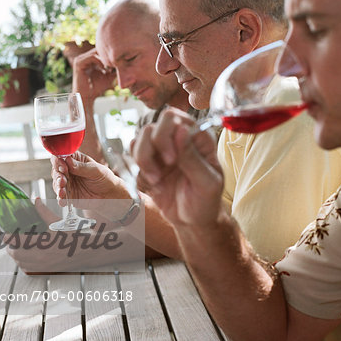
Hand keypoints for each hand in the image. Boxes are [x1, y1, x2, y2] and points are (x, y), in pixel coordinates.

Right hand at [52, 151, 121, 206]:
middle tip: (63, 180)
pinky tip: (63, 201)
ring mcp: (67, 183)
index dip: (59, 160)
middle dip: (58, 176)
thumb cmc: (104, 178)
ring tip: (62, 191)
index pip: (61, 157)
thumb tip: (68, 160)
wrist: (109, 194)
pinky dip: (60, 199)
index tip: (62, 166)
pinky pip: (61, 197)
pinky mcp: (69, 195)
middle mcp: (68, 171)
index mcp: (75, 160)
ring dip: (58, 188)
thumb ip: (81, 167)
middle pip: (56, 170)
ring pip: (56, 184)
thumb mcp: (95, 170)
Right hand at [72, 48, 115, 103]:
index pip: (102, 50)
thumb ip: (114, 68)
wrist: (87, 97)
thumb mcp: (109, 76)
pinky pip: (92, 57)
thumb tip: (127, 63)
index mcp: (90, 59)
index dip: (111, 55)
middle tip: (117, 63)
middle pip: (99, 49)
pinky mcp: (79, 63)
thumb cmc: (97, 88)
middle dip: (109, 55)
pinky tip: (104, 69)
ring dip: (105, 58)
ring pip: (96, 52)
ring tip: (111, 67)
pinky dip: (100, 61)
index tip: (119, 62)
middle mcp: (85, 57)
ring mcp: (81, 59)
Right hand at [132, 107, 223, 225]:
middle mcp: (178, 139)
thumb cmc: (206, 201)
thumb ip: (193, 158)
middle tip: (163, 168)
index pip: (177, 118)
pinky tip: (153, 184)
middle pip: (154, 124)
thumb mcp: (207, 183)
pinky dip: (139, 171)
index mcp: (198, 138)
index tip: (173, 159)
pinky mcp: (149, 163)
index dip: (169, 135)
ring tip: (156, 180)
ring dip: (144, 160)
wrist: (192, 221)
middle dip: (153, 146)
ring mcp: (162, 150)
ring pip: (140, 138)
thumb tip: (181, 130)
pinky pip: (133, 155)